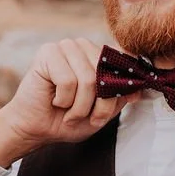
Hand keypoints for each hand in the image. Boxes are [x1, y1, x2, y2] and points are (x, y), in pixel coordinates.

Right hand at [0, 38, 141, 166]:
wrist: (35, 129)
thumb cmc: (67, 119)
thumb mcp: (101, 113)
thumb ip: (119, 98)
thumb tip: (139, 88)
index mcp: (99, 56)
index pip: (122, 64)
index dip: (120, 90)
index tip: (107, 111)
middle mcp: (84, 47)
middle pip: (106, 75)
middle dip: (98, 105)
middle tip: (85, 118)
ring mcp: (66, 46)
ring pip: (88, 79)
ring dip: (79, 106)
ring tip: (68, 112)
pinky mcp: (48, 52)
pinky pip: (68, 80)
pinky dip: (63, 99)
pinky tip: (55, 100)